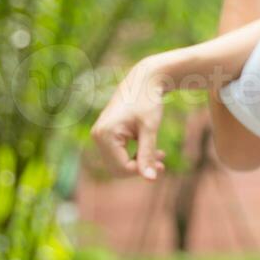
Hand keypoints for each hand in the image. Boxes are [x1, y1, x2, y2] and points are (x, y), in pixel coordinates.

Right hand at [90, 60, 167, 178]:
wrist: (144, 79)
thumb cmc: (148, 101)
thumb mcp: (150, 128)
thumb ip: (148, 154)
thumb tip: (150, 179)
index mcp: (105, 134)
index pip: (122, 167)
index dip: (141, 169)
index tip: (161, 163)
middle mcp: (97, 135)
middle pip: (117, 168)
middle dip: (139, 168)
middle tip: (162, 164)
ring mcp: (100, 134)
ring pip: (118, 163)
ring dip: (138, 162)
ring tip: (160, 156)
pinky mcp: (106, 133)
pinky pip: (118, 154)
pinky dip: (135, 155)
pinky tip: (152, 151)